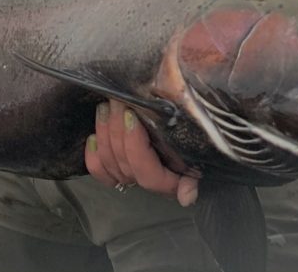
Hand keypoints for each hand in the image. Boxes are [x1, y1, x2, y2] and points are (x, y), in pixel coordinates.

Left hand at [84, 99, 199, 206]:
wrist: (194, 110)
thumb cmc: (201, 118)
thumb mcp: (205, 133)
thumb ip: (195, 167)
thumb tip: (186, 197)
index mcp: (178, 176)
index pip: (151, 176)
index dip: (136, 148)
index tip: (132, 116)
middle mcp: (155, 179)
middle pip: (127, 165)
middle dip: (118, 130)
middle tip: (117, 100)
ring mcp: (135, 173)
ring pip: (112, 164)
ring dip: (105, 134)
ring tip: (107, 106)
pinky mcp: (120, 165)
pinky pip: (101, 171)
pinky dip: (93, 156)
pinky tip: (92, 136)